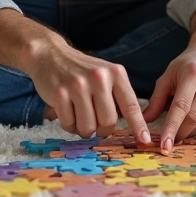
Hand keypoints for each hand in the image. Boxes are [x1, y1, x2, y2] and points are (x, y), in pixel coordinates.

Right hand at [27, 41, 150, 142]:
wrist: (51, 55)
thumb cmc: (82, 71)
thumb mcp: (106, 75)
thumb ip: (118, 96)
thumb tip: (134, 127)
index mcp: (116, 73)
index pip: (131, 105)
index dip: (138, 126)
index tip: (145, 141)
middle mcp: (99, 77)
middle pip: (108, 122)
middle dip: (102, 129)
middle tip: (95, 121)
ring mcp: (78, 85)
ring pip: (88, 127)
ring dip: (83, 128)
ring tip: (79, 114)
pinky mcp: (60, 94)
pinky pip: (69, 124)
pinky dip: (69, 124)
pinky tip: (66, 110)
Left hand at [143, 42, 195, 151]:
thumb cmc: (186, 65)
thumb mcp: (168, 76)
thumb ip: (156, 99)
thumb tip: (145, 120)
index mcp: (192, 73)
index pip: (180, 106)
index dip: (171, 128)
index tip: (164, 145)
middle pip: (193, 118)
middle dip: (178, 134)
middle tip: (167, 142)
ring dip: (188, 132)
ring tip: (178, 129)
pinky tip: (192, 119)